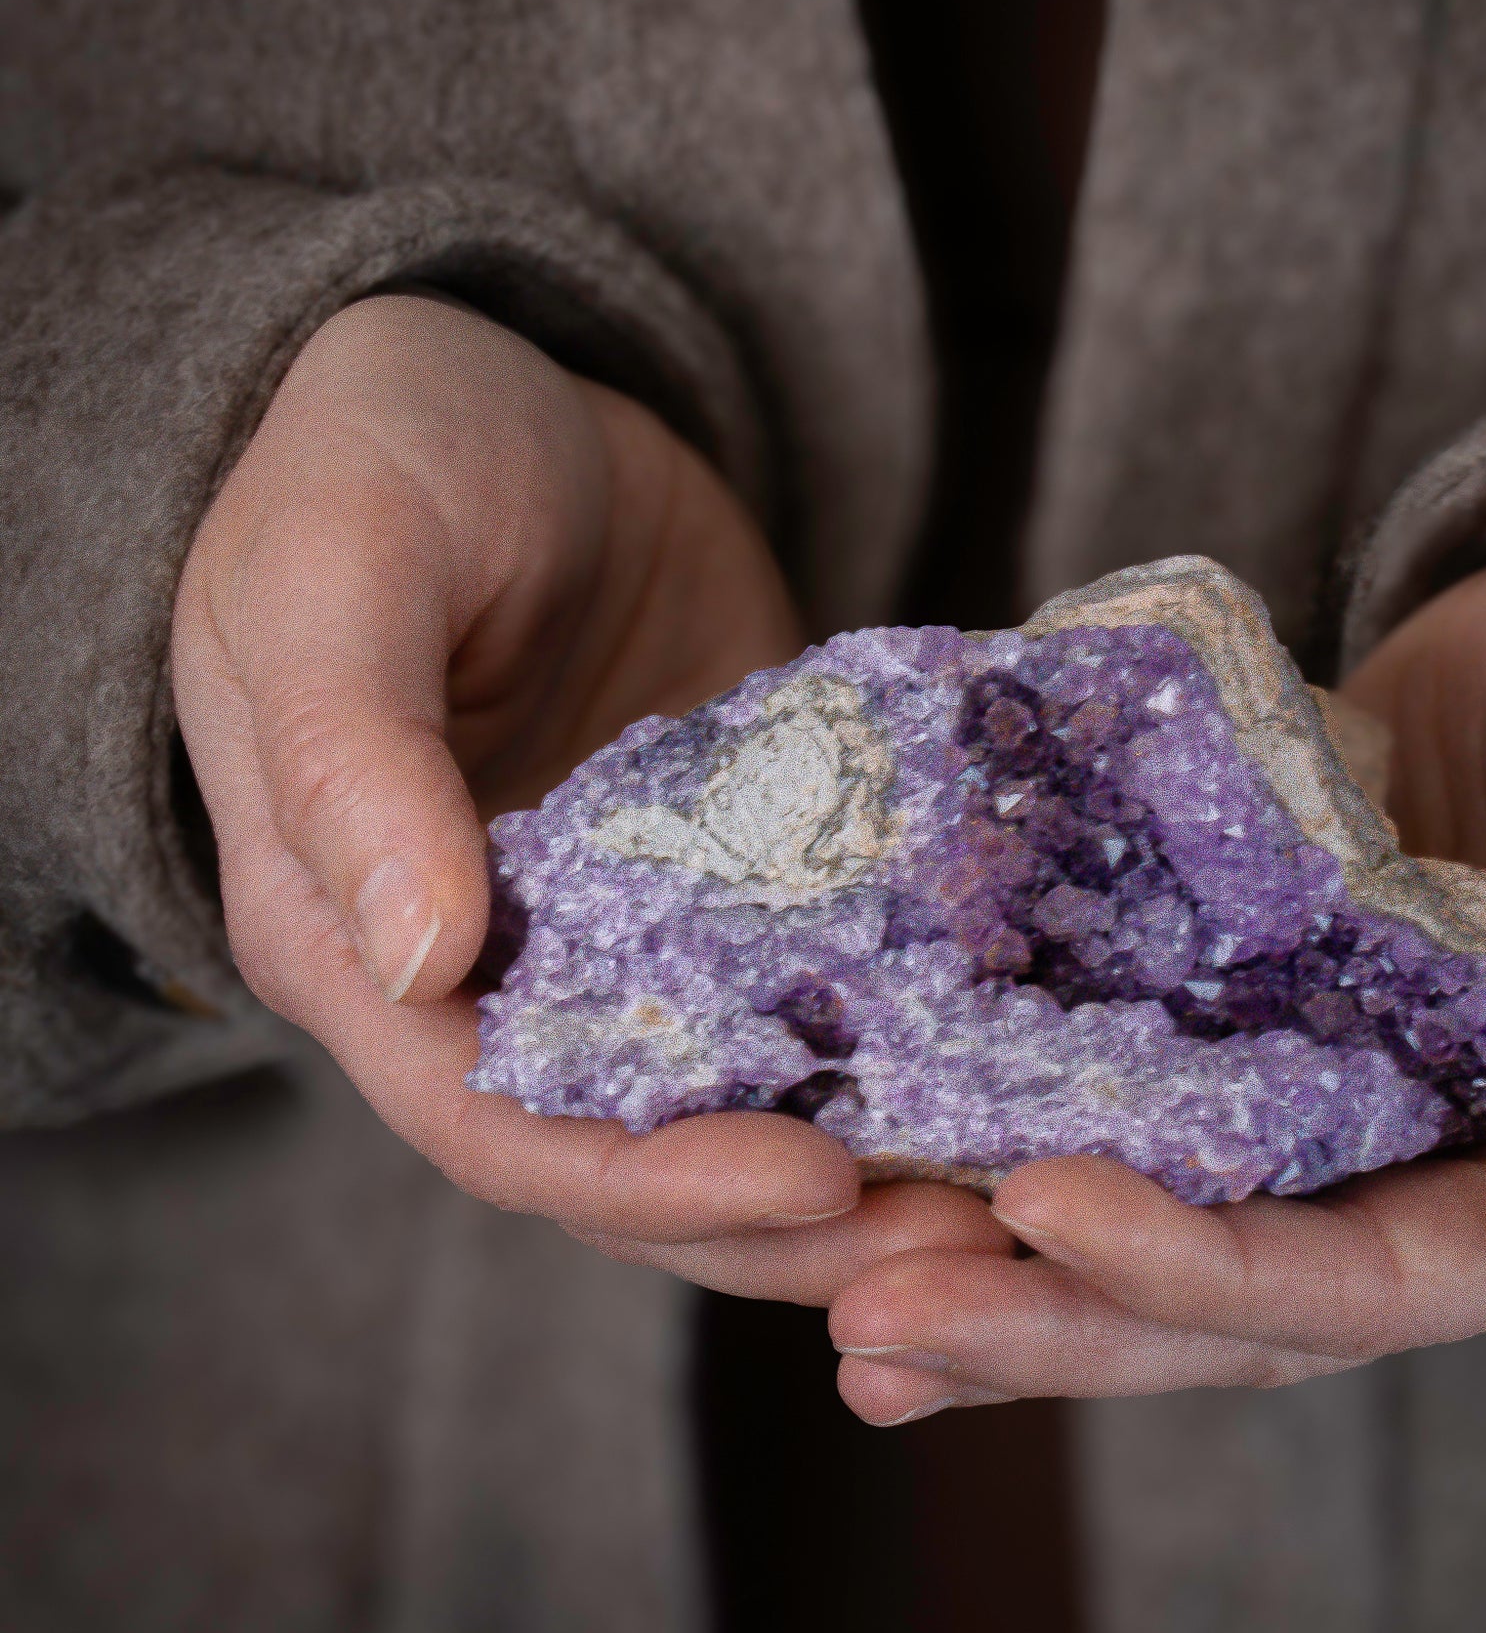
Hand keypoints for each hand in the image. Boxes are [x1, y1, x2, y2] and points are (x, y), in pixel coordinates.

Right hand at [174, 294, 1008, 1297]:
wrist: (510, 386)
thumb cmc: (381, 450)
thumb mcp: (333, 571)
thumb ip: (350, 761)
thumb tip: (426, 962)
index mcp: (357, 941)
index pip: (494, 1122)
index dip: (643, 1179)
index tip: (808, 1181)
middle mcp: (488, 976)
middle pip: (631, 1156)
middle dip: (784, 1220)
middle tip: (960, 1246)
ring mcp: (620, 934)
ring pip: (733, 1100)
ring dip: (861, 1170)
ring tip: (1006, 1201)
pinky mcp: (729, 880)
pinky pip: (811, 983)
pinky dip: (894, 1043)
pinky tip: (1005, 1070)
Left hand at [828, 503, 1485, 1420]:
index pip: (1357, 1286)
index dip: (1206, 1272)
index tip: (1050, 1210)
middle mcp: (1388, 1169)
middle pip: (1203, 1296)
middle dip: (1042, 1318)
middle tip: (869, 1327)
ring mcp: (1292, 1087)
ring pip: (1125, 1207)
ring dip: (981, 1253)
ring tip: (816, 1271)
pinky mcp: (1216, 991)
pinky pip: (1094, 1068)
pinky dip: (987, 1100)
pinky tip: (856, 1111)